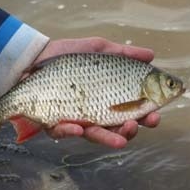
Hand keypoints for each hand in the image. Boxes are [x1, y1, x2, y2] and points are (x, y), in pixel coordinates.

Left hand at [29, 37, 160, 148]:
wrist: (33, 58)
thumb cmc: (68, 56)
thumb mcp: (99, 50)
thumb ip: (124, 54)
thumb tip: (152, 55)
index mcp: (109, 98)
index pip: (132, 110)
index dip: (146, 114)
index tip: (156, 113)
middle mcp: (95, 113)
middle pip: (117, 127)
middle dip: (132, 130)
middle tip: (141, 125)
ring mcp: (75, 120)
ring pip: (94, 135)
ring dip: (108, 138)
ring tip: (122, 139)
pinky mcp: (53, 123)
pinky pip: (62, 131)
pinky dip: (70, 131)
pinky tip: (79, 128)